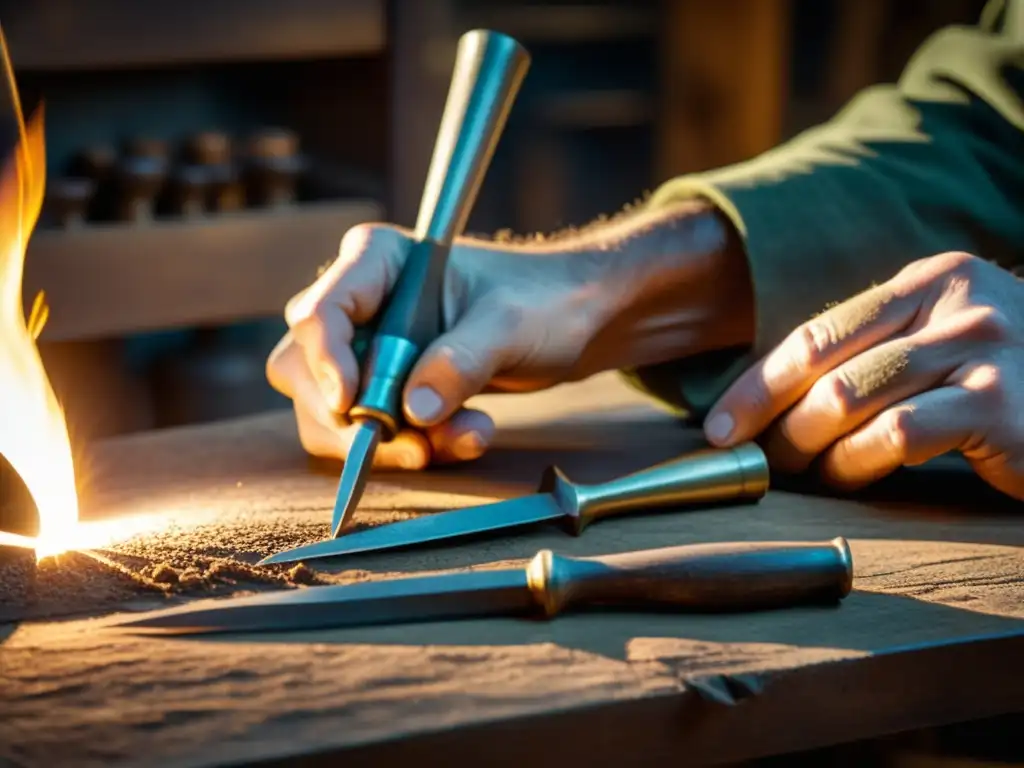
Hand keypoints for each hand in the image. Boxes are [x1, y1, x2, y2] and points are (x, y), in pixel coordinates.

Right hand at [268, 202, 750, 468]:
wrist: (573, 323)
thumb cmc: (544, 302)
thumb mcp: (510, 326)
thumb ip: (463, 361)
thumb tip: (414, 412)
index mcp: (378, 262)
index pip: (319, 312)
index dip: (326, 363)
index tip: (353, 406)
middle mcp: (360, 302)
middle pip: (303, 369)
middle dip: (353, 418)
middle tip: (413, 444)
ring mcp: (367, 347)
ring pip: (330, 411)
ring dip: (390, 441)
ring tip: (465, 435)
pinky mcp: (385, 385)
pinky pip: (369, 430)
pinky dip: (412, 447)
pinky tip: (466, 435)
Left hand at [703, 251, 1023, 499]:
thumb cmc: (1011, 386)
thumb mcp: (944, 346)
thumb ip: (878, 355)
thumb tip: (779, 399)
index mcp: (931, 280)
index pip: (819, 331)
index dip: (759, 382)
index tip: (720, 425)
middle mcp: (957, 300)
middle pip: (828, 366)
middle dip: (773, 420)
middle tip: (751, 459)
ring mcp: (985, 346)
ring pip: (853, 399)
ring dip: (807, 445)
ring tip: (793, 473)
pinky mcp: (1002, 402)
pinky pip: (896, 436)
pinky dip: (856, 464)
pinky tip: (847, 480)